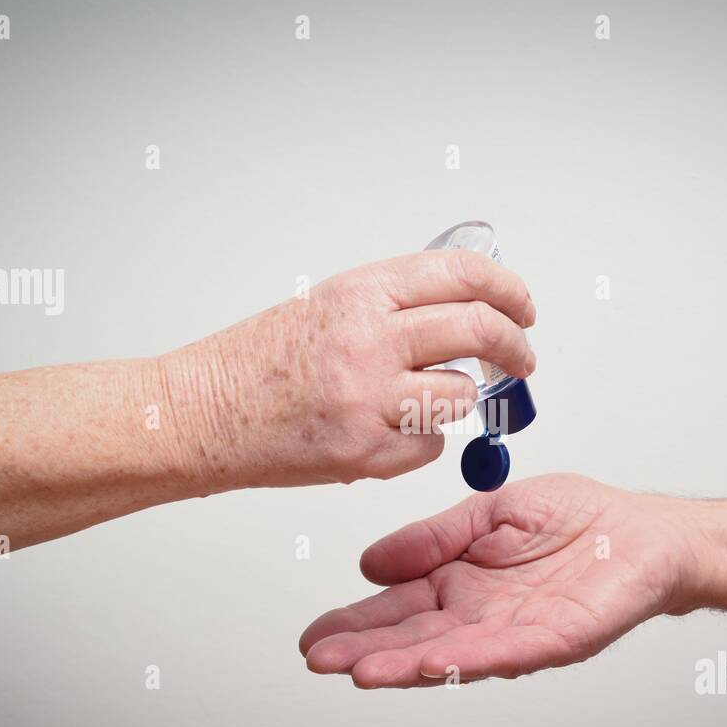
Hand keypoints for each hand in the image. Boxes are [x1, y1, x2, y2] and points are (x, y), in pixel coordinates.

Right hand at [159, 251, 536, 489]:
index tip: (523, 308)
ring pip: (461, 394)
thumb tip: (466, 308)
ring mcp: (369, 398)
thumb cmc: (258, 361)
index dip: (509, 290)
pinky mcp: (366, 452)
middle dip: (515, 346)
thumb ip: (395, 305)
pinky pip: (430, 444)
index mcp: (362, 293)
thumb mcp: (330, 307)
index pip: (464, 275)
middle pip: (480, 329)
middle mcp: (370, 339)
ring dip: (455, 398)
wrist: (203, 412)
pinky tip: (384, 431)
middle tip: (520, 358)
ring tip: (418, 399)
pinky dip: (421, 440)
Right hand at [299, 474, 701, 686]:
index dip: (355, 621)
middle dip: (364, 651)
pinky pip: (508, 652)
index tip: (314, 635)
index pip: (396, 607)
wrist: (646, 531)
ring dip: (405, 666)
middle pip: (412, 639)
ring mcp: (515, 632)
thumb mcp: (490, 510)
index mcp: (459, 581)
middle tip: (320, 660)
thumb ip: (434, 536)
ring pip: (450, 654)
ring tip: (362, 671)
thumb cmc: (579, 519)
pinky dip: (470, 660)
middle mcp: (480, 614)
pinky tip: (434, 663)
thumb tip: (371, 563)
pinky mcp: (556, 638)